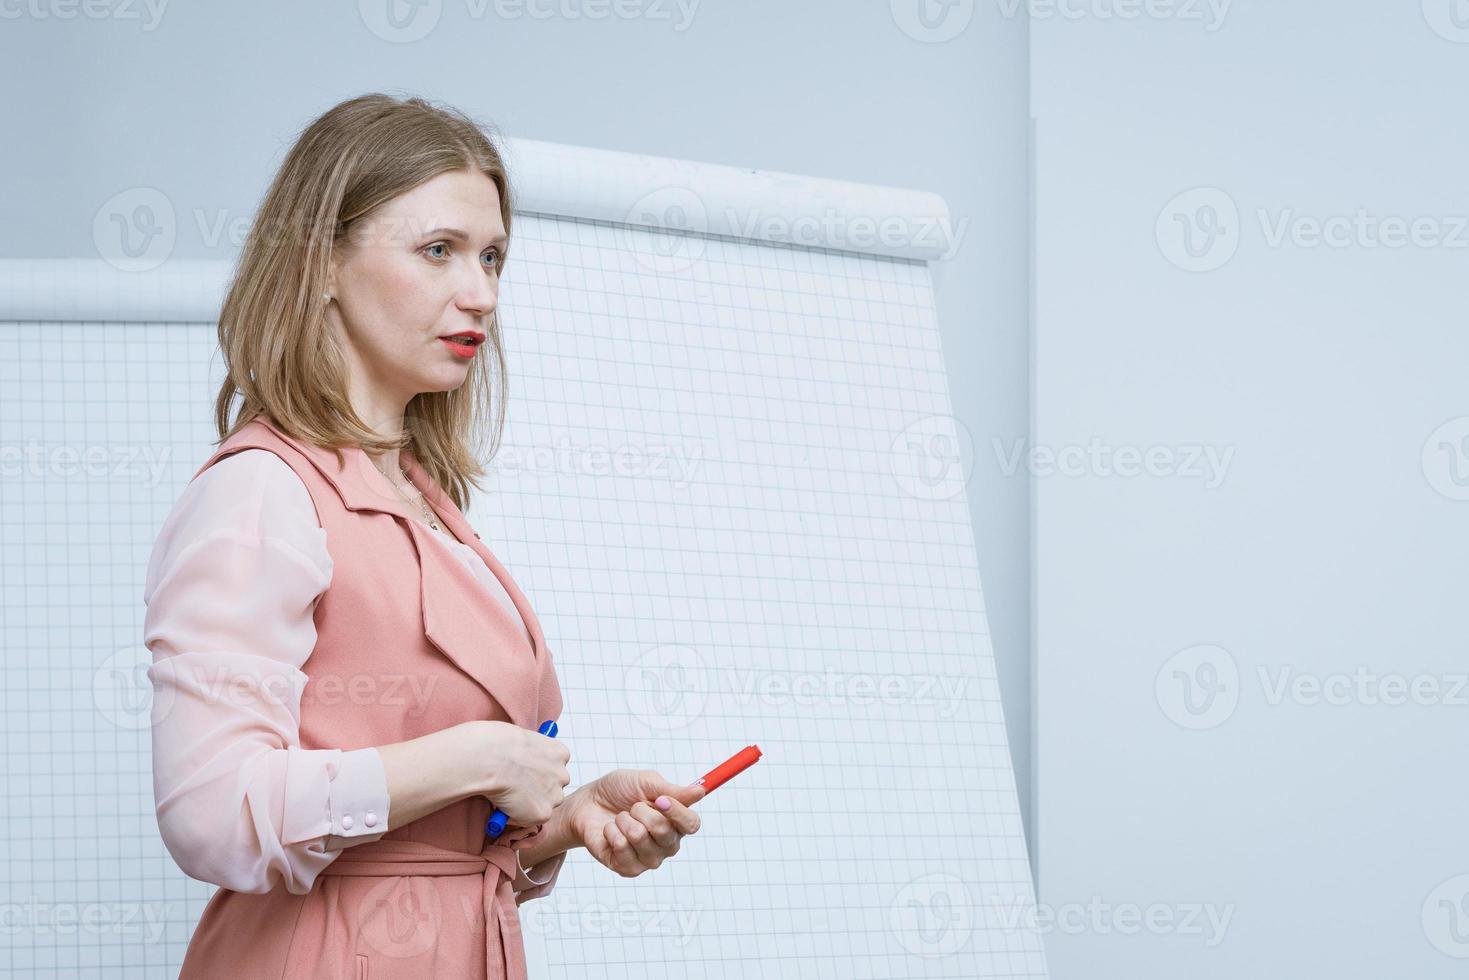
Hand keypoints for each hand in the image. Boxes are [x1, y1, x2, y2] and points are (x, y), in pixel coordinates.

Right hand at [457, 719, 570, 826]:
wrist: (491, 758)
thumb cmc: (498, 744)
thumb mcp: (522, 739)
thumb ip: (529, 753)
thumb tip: (519, 760)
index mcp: (560, 753)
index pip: (554, 767)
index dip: (537, 772)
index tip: (524, 774)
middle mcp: (562, 775)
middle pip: (553, 788)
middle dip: (537, 790)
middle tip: (516, 789)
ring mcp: (555, 795)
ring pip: (543, 805)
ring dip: (529, 804)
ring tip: (507, 795)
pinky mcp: (543, 813)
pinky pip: (530, 819)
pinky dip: (517, 816)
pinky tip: (504, 803)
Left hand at [560, 769, 705, 876]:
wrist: (587, 804)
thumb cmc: (618, 791)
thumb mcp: (645, 782)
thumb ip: (672, 790)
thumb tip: (700, 791)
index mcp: (676, 822)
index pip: (692, 824)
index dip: (677, 812)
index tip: (660, 799)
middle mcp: (667, 844)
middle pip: (666, 832)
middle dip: (642, 812)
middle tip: (633, 806)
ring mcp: (648, 859)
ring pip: (640, 838)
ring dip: (624, 821)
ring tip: (619, 818)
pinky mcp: (629, 869)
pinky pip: (621, 847)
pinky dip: (611, 832)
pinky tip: (610, 831)